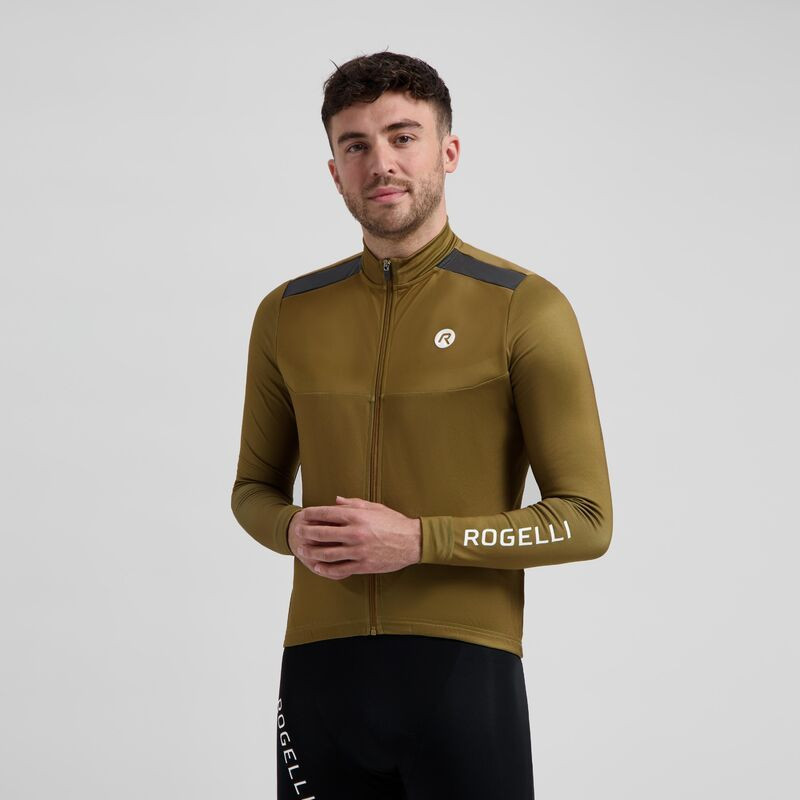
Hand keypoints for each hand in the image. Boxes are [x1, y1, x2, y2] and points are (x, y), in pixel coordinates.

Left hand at [287, 496, 421, 579]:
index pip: (327, 514)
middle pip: (322, 533)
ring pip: (328, 553)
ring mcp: (358, 551)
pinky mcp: (363, 565)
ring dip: (312, 552)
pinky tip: (318, 567)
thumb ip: (353, 503)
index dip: (311, 514)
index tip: (303, 515)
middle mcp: (355, 533)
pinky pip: (340, 569)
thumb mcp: (375, 507)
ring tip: (302, 550)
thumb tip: (335, 500)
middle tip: (297, 533)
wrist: (413, 542)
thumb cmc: (394, 523)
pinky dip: (326, 569)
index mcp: (357, 517)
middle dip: (307, 533)